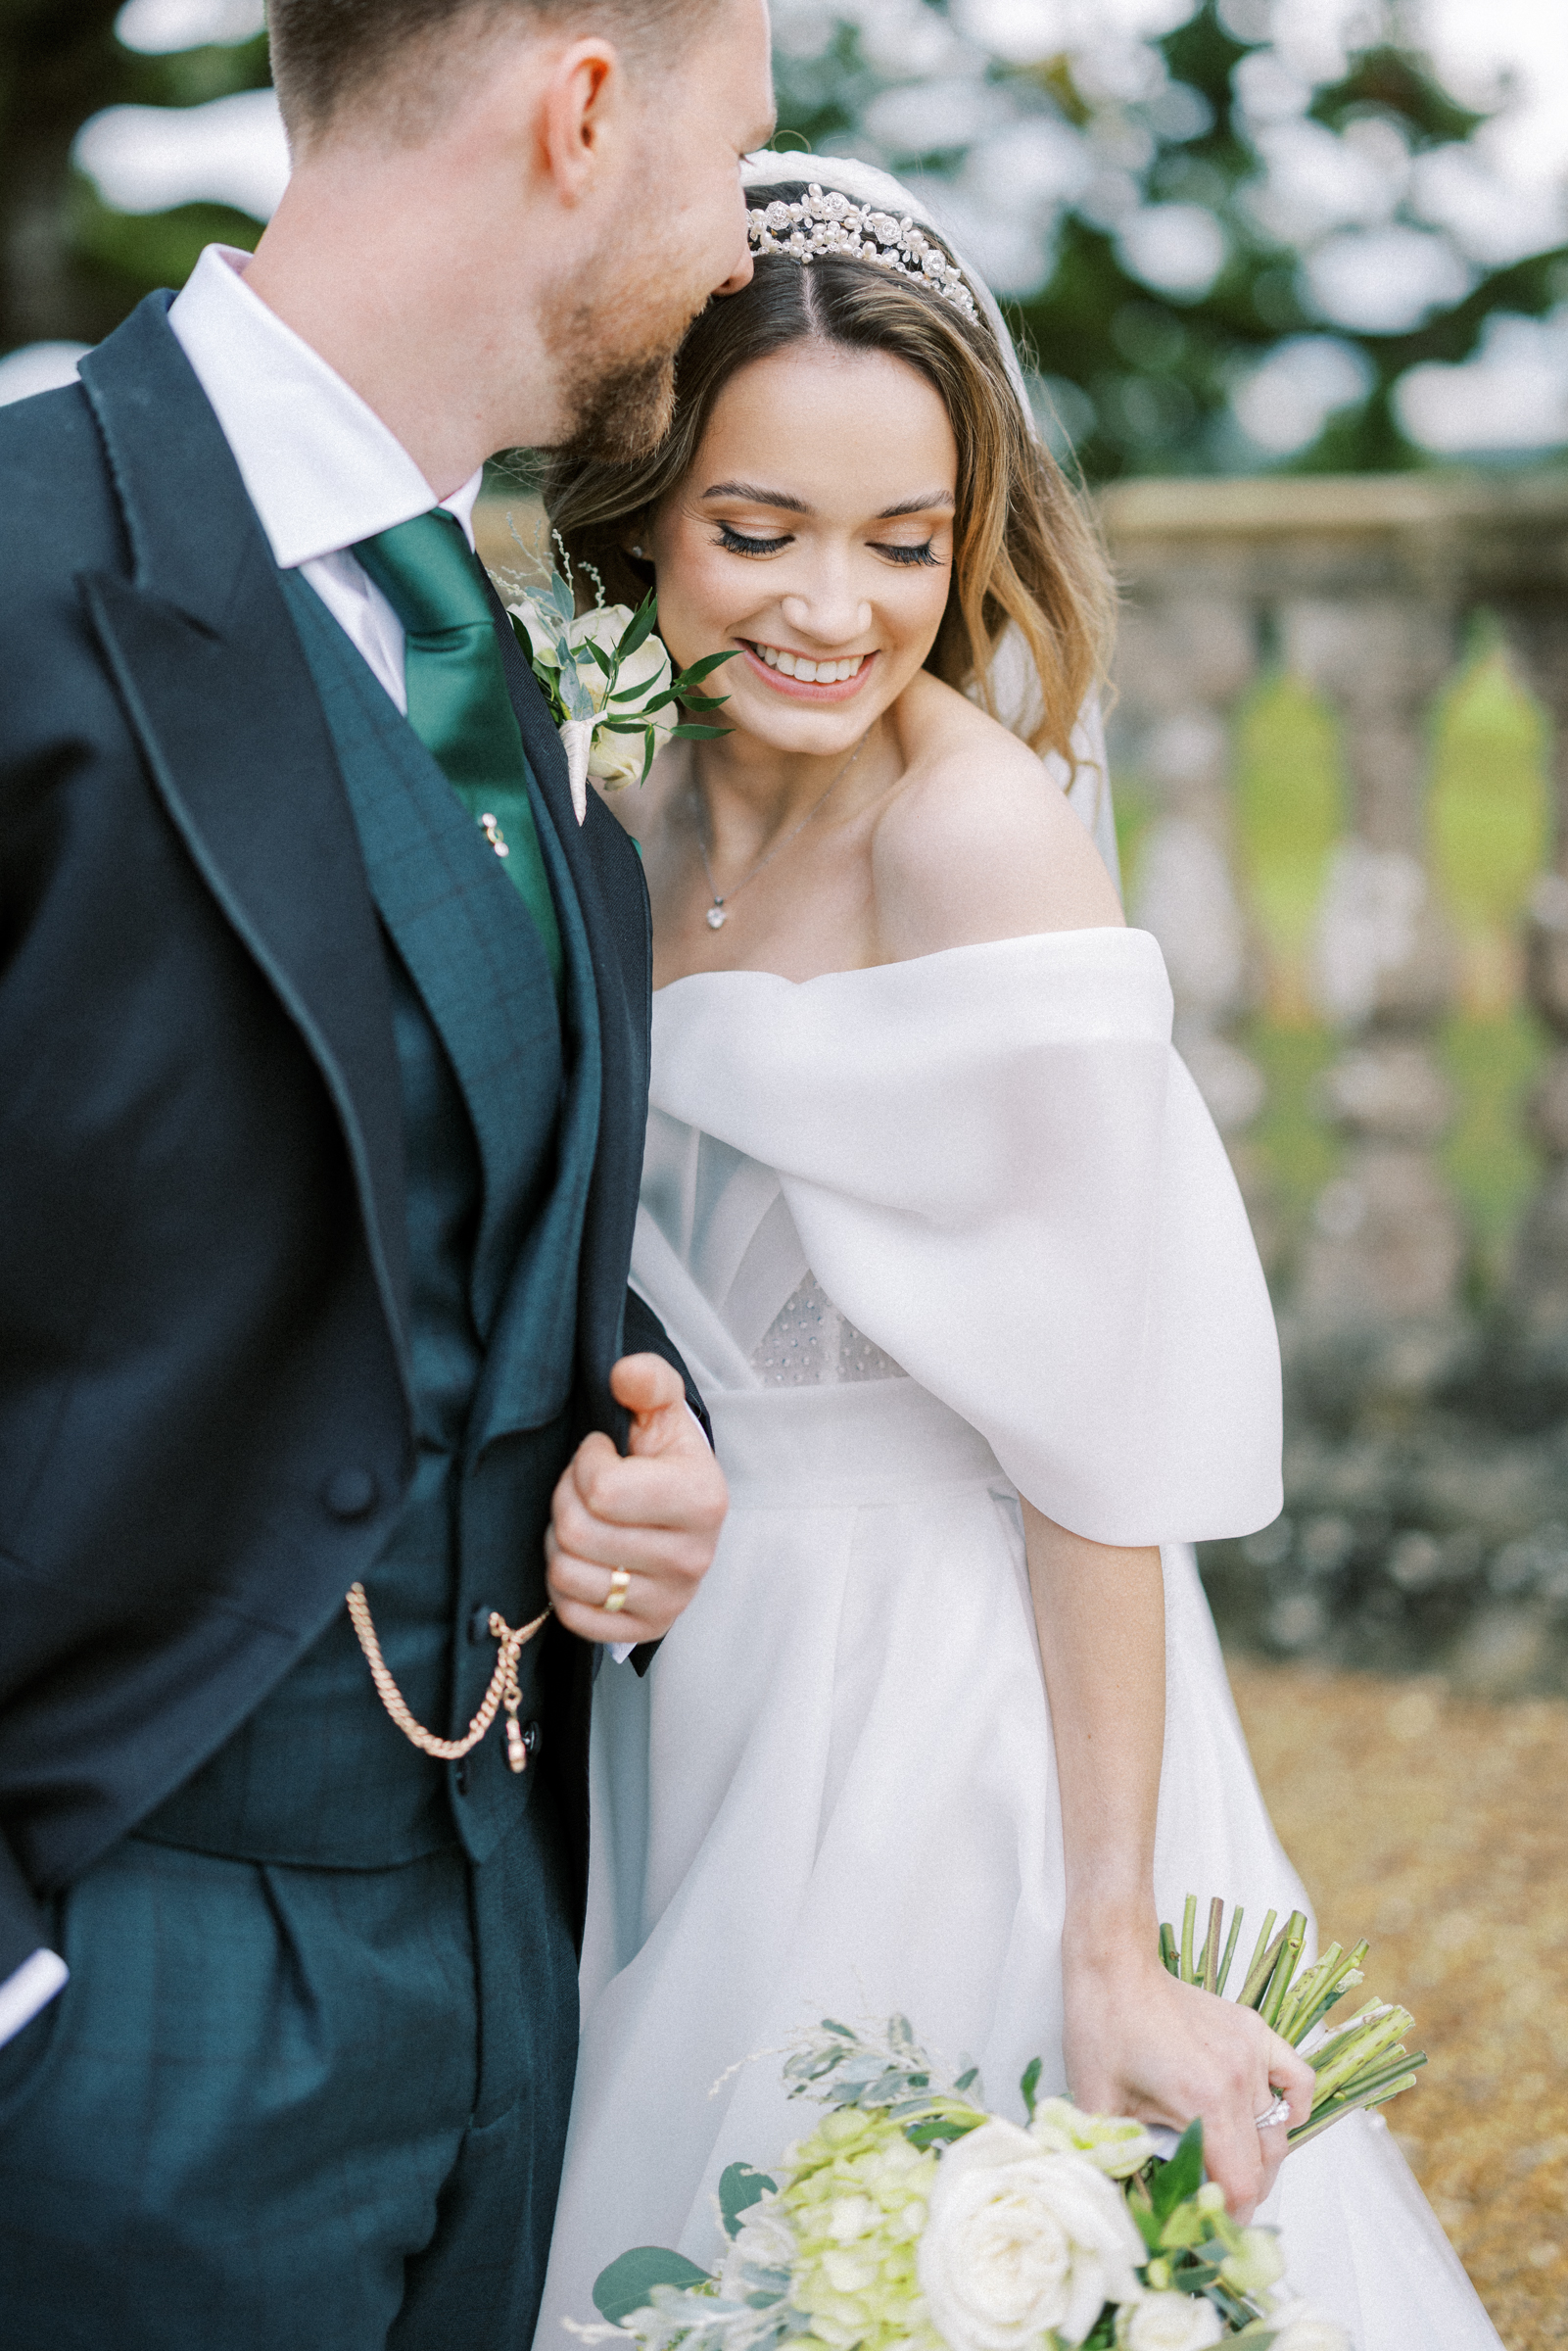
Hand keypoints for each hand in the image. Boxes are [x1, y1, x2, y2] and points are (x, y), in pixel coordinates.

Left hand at [545, 1355, 726, 1645]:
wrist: (683, 1510)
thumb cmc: (665, 1458)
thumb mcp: (662, 1410)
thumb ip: (646, 1381)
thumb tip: (624, 1374)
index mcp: (702, 1499)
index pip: (602, 1490)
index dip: (584, 1464)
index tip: (601, 1455)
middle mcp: (694, 1558)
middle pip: (578, 1533)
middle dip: (565, 1500)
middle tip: (584, 1489)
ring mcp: (672, 1601)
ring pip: (567, 1574)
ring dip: (560, 1542)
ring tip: (584, 1522)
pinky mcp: (646, 1631)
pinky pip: (572, 1615)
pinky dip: (566, 1586)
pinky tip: (586, 1559)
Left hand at [1061, 1943, 1314, 2220]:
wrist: (1115, 1967)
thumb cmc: (1102, 2030)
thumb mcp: (1099, 2105)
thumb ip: (1119, 2160)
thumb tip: (1128, 2206)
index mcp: (1204, 2103)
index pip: (1240, 2184)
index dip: (1228, 2215)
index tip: (1210, 2226)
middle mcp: (1239, 2080)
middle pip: (1264, 2163)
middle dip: (1243, 2192)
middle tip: (1214, 2202)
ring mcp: (1252, 2052)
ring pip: (1277, 2128)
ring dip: (1260, 2157)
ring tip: (1231, 2167)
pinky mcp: (1255, 2031)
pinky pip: (1297, 2077)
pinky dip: (1294, 2105)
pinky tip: (1274, 2119)